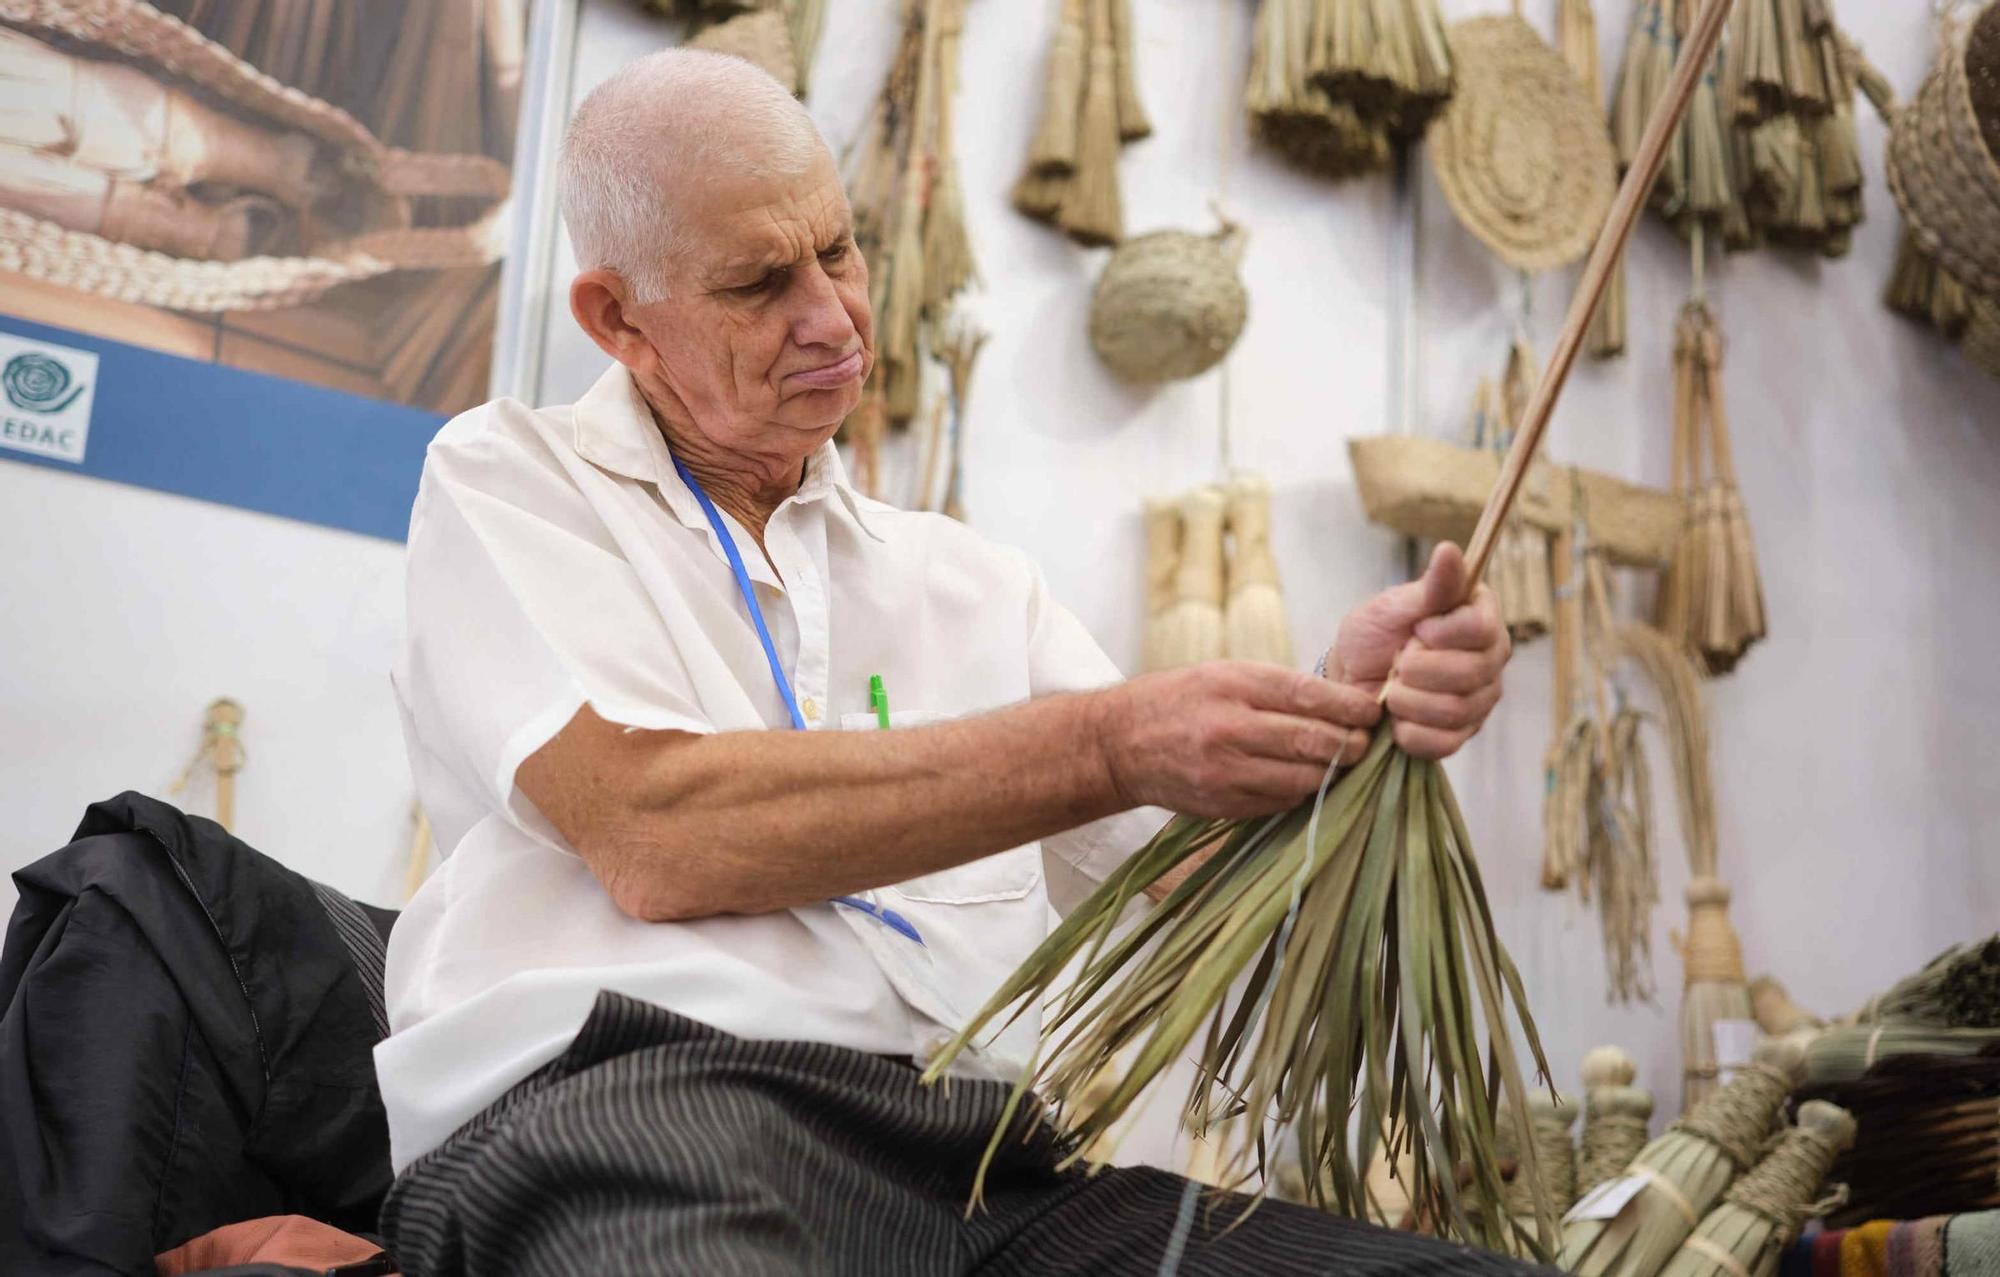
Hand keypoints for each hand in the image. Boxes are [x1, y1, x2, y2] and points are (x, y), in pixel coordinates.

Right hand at [1096, 661, 1382, 818]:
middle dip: (1350, 744)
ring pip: (1303, 779)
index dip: (1349, 707)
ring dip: (1330, 773)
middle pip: (1313, 741)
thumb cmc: (1179, 700)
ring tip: (1341, 763)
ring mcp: (1226, 771)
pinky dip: (1300, 792)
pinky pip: (1281, 802)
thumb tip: (1343, 703)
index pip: (1307, 696)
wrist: (1119, 743)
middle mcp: (1230, 727)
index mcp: (1233, 684)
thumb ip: (1278, 688)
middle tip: (1365, 744)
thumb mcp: (1224, 674)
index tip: (1372, 712)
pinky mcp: (1223, 804)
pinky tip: (1302, 780)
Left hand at [1322, 543, 1509, 760]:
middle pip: (1471, 672)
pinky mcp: (1463, 734)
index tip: (1416, 629)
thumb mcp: (1393, 606)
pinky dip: (1411, 732)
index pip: (1482, 627)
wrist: (1350, 680)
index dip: (1443, 632)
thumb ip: (1430, 586)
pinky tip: (1397, 719)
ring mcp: (1481, 699)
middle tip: (1396, 663)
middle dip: (1417, 670)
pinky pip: (1445, 743)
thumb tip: (1450, 550)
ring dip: (1409, 700)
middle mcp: (1491, 658)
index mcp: (1481, 617)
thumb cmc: (1373, 636)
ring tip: (1392, 689)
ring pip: (1456, 709)